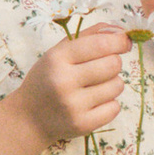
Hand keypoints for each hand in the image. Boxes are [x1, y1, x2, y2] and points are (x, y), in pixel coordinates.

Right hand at [25, 19, 128, 142]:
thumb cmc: (48, 78)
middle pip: (113, 64)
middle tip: (102, 67)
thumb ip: (89, 36)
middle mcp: (64, 81)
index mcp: (57, 58)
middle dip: (114, 62)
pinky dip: (110, 103)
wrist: (30, 118)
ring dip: (112, 83)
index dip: (119, 41)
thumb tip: (120, 30)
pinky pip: (115, 107)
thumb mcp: (59, 52)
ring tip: (95, 86)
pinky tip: (94, 102)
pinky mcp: (83, 124)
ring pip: (117, 86)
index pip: (101, 44)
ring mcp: (73, 105)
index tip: (124, 43)